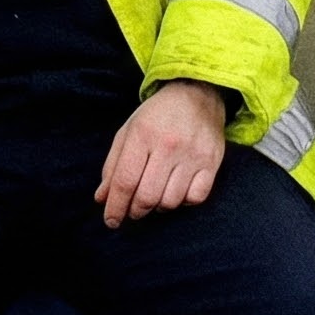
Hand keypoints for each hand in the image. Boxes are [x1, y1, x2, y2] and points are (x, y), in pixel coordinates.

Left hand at [94, 80, 227, 227]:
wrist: (198, 94)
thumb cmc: (157, 116)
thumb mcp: (128, 132)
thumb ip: (113, 166)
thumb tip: (102, 199)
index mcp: (142, 134)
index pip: (125, 181)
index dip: (115, 207)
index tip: (111, 221)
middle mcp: (169, 145)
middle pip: (147, 196)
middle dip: (135, 210)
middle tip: (133, 209)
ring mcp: (193, 154)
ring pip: (171, 201)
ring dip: (158, 206)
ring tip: (155, 195)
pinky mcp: (212, 162)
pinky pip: (195, 198)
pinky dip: (183, 202)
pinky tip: (177, 190)